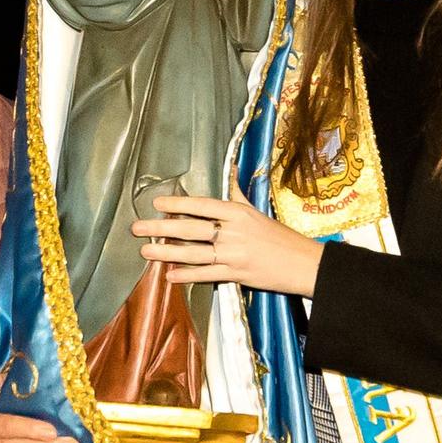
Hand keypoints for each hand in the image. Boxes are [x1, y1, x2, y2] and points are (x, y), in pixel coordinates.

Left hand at [132, 195, 324, 298]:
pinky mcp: (237, 274)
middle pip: (191, 229)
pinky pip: (207, 275)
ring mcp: (234, 254)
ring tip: (145, 252)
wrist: (304, 263)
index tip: (157, 203)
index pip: (202, 205)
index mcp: (238, 212)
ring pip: (194, 253)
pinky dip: (187, 275)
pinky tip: (169, 276)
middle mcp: (234, 231)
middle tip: (137, 228)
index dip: (178, 204)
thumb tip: (232, 166)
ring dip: (167, 253)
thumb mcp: (257, 210)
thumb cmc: (280, 236)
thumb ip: (238, 191)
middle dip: (161, 228)